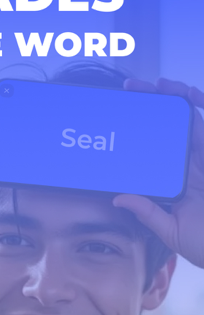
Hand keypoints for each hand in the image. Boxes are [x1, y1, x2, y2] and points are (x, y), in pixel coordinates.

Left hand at [113, 78, 203, 268]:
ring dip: (174, 96)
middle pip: (171, 125)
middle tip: (131, 88)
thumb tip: (119, 199)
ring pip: (190, 117)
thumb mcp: (170, 230)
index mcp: (179, 179)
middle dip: (153, 103)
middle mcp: (193, 163)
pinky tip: (187, 94)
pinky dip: (200, 104)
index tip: (121, 117)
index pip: (158, 147)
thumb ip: (148, 212)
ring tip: (155, 83)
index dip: (142, 130)